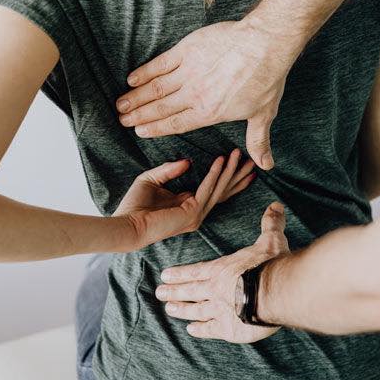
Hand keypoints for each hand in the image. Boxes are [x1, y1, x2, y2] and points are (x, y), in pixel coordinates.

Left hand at [114, 150, 254, 250]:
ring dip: (230, 171)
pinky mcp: (192, 213)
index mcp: (188, 205)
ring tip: (239, 154)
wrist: (126, 225)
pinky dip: (214, 174)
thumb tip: (188, 161)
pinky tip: (220, 160)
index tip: (239, 162)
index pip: (214, 190)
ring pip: (219, 189)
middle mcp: (196, 212)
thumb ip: (169, 170)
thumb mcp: (152, 179)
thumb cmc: (134, 206)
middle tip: (252, 160)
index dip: (228, 176)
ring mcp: (196, 215)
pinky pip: (206, 189)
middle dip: (238, 175)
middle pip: (223, 191)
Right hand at [116, 20, 301, 169]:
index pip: (176, 124)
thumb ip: (257, 141)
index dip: (155, 128)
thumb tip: (266, 165)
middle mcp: (194, 95)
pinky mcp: (187, 51)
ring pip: (155, 88)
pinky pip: (160, 64)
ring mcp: (188, 72)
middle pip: (160, 108)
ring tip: (120, 104)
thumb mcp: (263, 114)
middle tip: (122, 120)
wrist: (264, 45)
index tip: (139, 131)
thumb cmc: (266, 80)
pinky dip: (145, 72)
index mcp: (209, 113)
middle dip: (139, 115)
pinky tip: (132, 78)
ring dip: (136, 97)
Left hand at [156, 202, 289, 343]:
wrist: (275, 292)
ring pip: (195, 310)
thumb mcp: (271, 240)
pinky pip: (210, 329)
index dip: (180, 274)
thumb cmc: (271, 264)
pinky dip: (200, 329)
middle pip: (190, 290)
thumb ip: (270, 224)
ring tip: (169, 310)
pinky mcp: (228, 328)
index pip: (196, 271)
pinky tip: (191, 329)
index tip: (165, 275)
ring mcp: (219, 310)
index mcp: (222, 269)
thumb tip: (275, 205)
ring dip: (182, 310)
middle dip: (173, 291)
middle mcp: (216, 289)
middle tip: (159, 293)